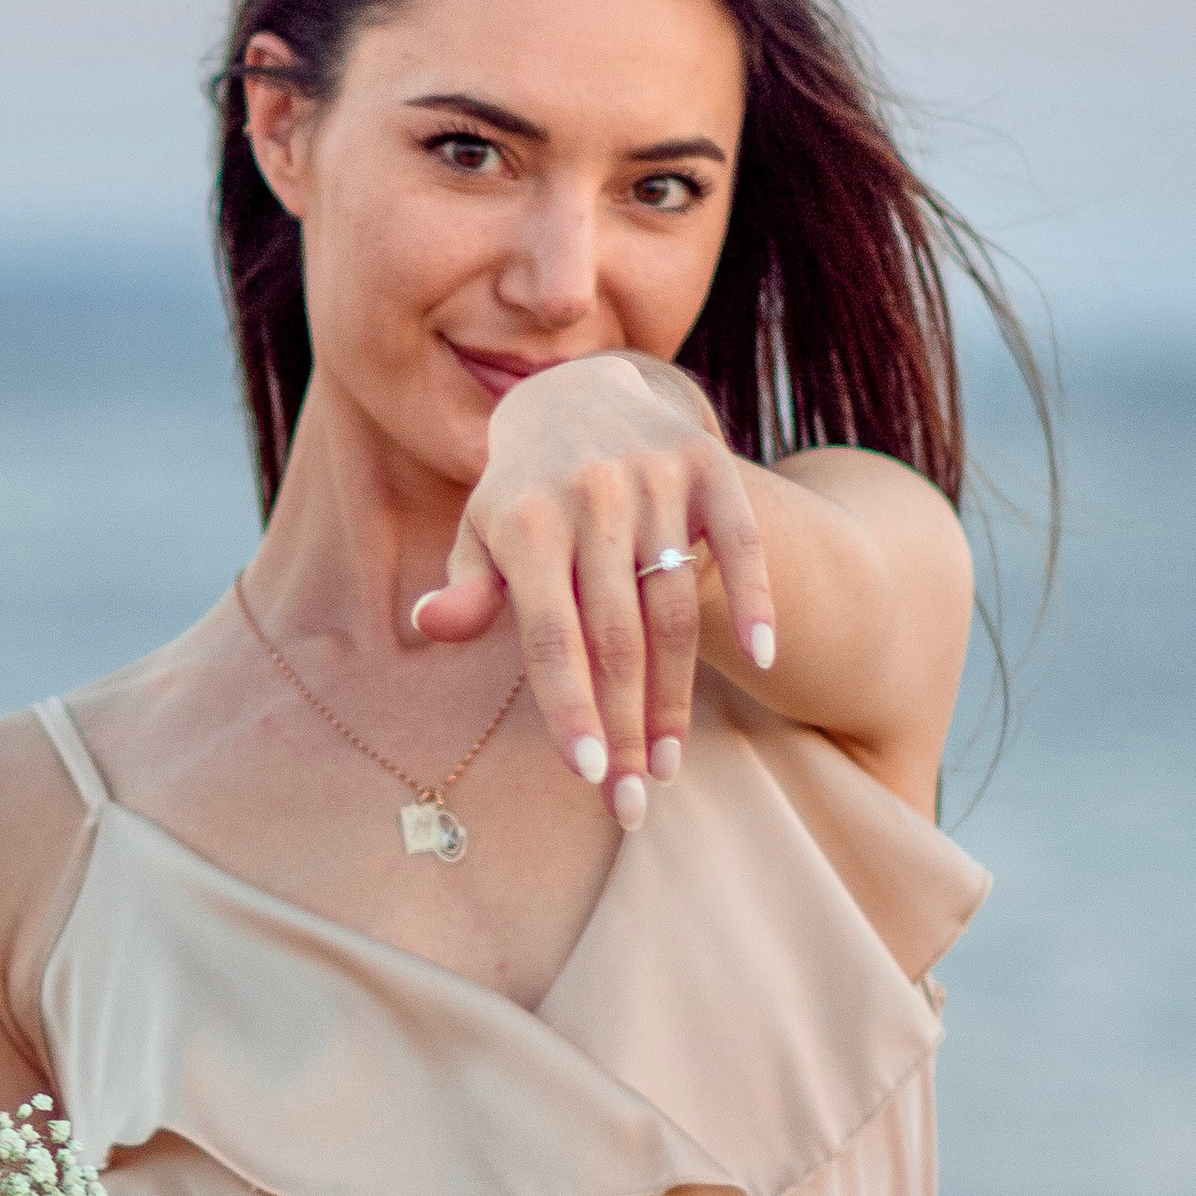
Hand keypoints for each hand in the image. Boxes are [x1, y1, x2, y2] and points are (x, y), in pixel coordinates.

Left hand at [410, 354, 773, 820]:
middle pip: (616, 638)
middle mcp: (590, 494)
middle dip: (624, 728)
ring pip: (673, 609)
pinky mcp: (708, 463)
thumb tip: (428, 626)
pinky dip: (756, 600)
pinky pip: (742, 542)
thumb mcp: (483, 534)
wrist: (580, 393)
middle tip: (631, 802)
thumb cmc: (523, 494)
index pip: (550, 634)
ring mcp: (654, 477)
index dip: (570, 707)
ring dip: (677, 697)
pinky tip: (766, 659)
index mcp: (524, 518)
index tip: (587, 775)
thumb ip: (468, 588)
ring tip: (667, 765)